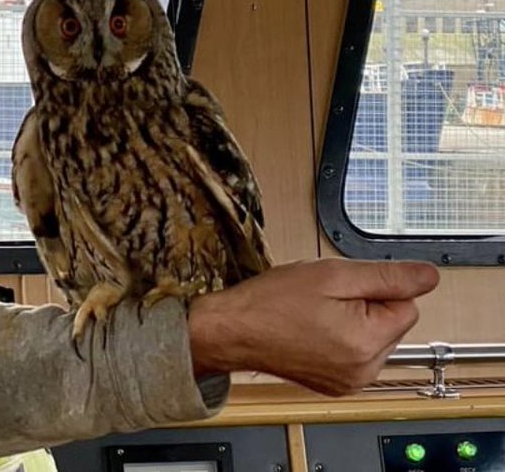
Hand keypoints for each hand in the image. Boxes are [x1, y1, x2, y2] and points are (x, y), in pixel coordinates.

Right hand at [187, 259, 439, 395]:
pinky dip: (340, 339)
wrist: (231, 330)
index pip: (407, 304)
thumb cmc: (270, 303)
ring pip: (374, 337)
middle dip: (365, 305)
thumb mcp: (332, 274)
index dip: (374, 287)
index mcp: (368, 342)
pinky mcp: (336, 384)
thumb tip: (428, 277)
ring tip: (315, 314)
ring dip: (353, 322)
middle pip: (392, 323)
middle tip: (324, 299)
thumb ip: (387, 275)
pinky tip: (312, 330)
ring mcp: (349, 381)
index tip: (342, 287)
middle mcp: (364, 370)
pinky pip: (356, 353)